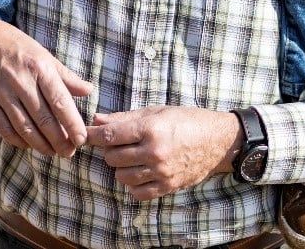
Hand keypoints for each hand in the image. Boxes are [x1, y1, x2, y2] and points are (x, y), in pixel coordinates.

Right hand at [0, 11, 93, 157]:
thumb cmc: (15, 46)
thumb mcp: (43, 54)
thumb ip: (66, 76)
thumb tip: (89, 90)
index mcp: (39, 67)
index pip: (60, 101)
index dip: (72, 123)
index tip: (81, 139)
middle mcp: (21, 82)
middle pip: (43, 119)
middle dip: (59, 140)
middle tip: (70, 153)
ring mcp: (1, 94)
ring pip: (24, 127)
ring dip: (40, 145)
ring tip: (53, 153)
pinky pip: (4, 128)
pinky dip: (18, 141)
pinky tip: (29, 145)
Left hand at [86, 106, 241, 199]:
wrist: (218, 141)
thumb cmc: (188, 120)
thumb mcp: (158, 112)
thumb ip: (125, 117)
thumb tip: (97, 120)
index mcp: (151, 129)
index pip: (110, 135)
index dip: (93, 135)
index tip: (86, 134)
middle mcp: (154, 151)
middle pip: (112, 157)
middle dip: (110, 150)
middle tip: (120, 143)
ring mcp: (161, 172)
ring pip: (121, 176)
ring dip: (121, 167)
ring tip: (132, 157)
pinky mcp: (167, 186)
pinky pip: (137, 192)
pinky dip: (133, 184)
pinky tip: (140, 172)